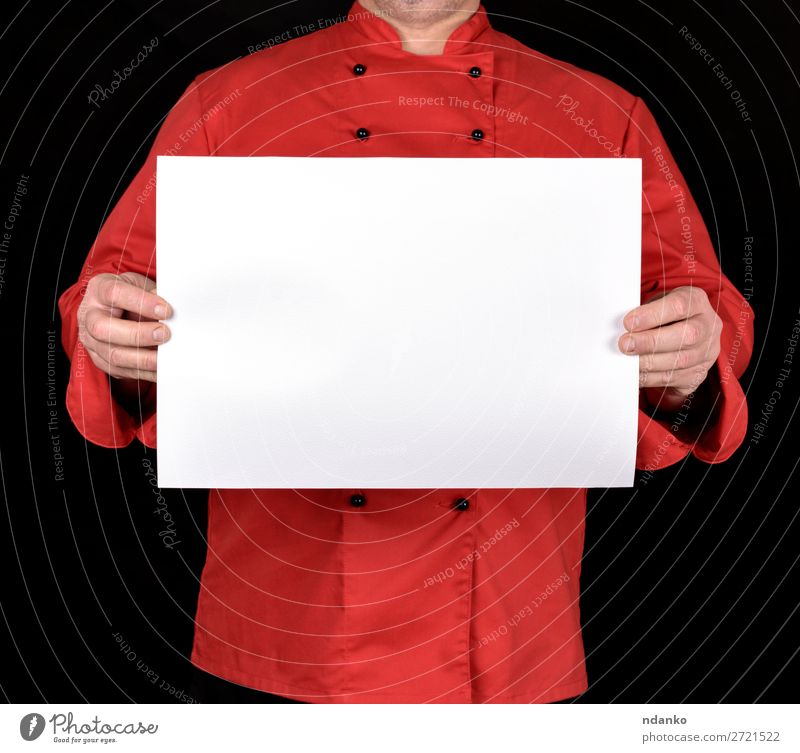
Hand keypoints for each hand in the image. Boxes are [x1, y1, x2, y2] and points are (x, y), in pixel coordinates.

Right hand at [77, 272, 171, 382]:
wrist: (113, 308)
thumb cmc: (130, 295)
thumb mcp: (140, 285)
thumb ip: (152, 293)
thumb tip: (168, 312)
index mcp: (99, 290)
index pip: (115, 294)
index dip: (141, 302)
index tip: (166, 310)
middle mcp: (89, 316)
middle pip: (104, 329)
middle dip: (137, 334)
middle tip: (164, 334)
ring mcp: (91, 341)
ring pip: (112, 355)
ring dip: (142, 359)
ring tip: (164, 358)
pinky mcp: (100, 360)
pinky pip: (121, 371)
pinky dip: (144, 372)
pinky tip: (161, 370)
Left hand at [618, 286, 721, 411]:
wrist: (687, 334)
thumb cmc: (665, 316)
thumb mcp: (657, 303)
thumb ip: (643, 312)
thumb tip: (619, 326)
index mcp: (696, 301)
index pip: (679, 306)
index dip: (652, 315)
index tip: (628, 322)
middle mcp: (708, 326)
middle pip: (686, 335)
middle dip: (651, 342)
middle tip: (625, 344)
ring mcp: (707, 352)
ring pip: (681, 361)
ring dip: (648, 363)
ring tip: (627, 361)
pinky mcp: (698, 374)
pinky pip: (674, 379)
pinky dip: (651, 378)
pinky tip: (635, 374)